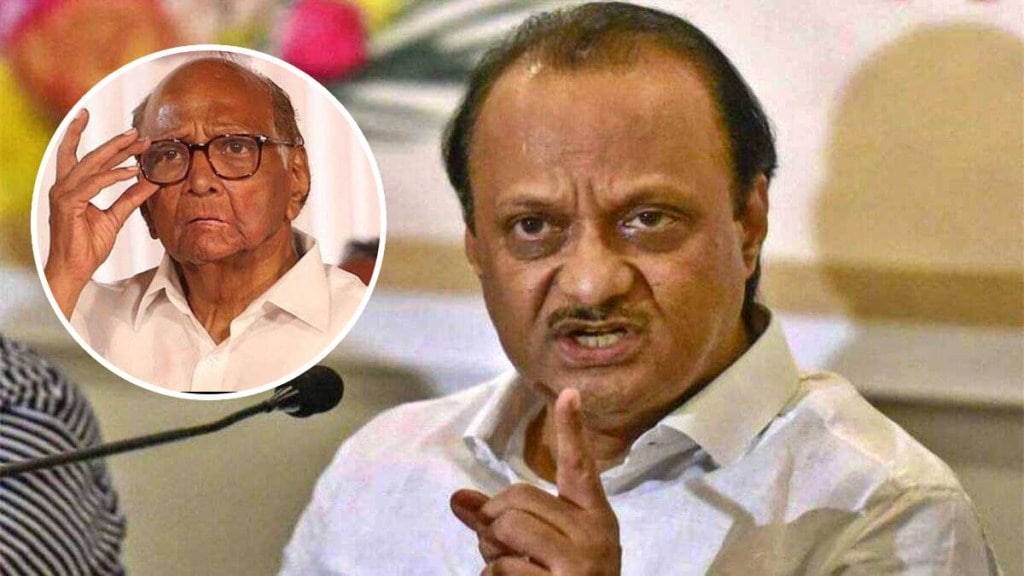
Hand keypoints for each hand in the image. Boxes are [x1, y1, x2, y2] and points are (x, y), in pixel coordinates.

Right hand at [44, 109, 157, 317]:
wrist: (75, 269)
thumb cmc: (88, 246)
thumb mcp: (115, 217)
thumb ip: (130, 198)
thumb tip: (149, 181)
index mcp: (72, 188)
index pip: (78, 155)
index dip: (83, 134)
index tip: (98, 119)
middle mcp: (64, 186)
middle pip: (89, 155)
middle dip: (114, 142)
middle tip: (138, 131)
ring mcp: (64, 194)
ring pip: (92, 164)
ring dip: (118, 152)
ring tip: (141, 145)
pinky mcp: (69, 204)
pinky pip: (95, 183)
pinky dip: (115, 175)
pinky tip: (133, 171)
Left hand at [451, 389, 620, 574]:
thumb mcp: (539, 550)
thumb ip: (498, 522)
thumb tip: (458, 500)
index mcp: (595, 517)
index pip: (580, 467)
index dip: (572, 430)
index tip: (570, 393)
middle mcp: (596, 534)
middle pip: (517, 497)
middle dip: (494, 521)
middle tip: (505, 547)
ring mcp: (582, 562)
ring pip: (506, 526)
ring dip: (491, 551)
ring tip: (513, 569)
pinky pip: (502, 567)